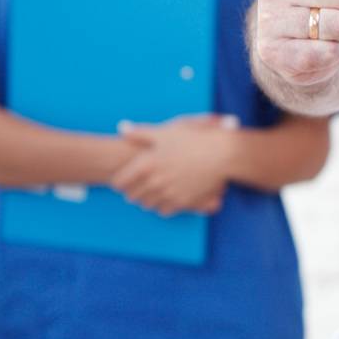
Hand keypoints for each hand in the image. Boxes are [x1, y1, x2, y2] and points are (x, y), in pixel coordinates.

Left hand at [110, 113, 238, 216]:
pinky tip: (165, 196)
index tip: (120, 178)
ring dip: (145, 199)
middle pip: (131, 196)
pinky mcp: (182, 202)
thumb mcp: (164, 131)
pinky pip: (164, 211)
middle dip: (130, 191)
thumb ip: (140, 133)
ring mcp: (168, 194)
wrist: (221, 153)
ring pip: (146, 205)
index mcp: (146, 163)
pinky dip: (161, 205)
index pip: (120, 182)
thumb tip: (122, 128)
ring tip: (148, 191)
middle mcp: (154, 182)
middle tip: (132, 186)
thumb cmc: (192, 138)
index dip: (117, 181)